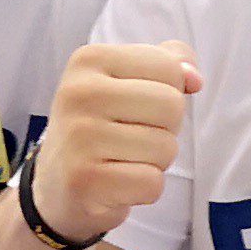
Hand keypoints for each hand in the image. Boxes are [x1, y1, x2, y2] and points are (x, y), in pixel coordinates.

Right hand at [29, 40, 198, 244]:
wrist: (56, 185)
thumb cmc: (102, 127)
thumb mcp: (127, 82)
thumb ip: (167, 64)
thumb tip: (195, 78)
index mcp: (89, 59)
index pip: (169, 66)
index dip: (168, 92)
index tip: (135, 107)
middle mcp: (79, 93)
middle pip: (172, 105)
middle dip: (165, 129)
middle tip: (131, 138)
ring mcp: (78, 137)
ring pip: (166, 148)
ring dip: (155, 162)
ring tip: (121, 160)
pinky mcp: (85, 180)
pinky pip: (152, 183)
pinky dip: (144, 190)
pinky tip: (117, 185)